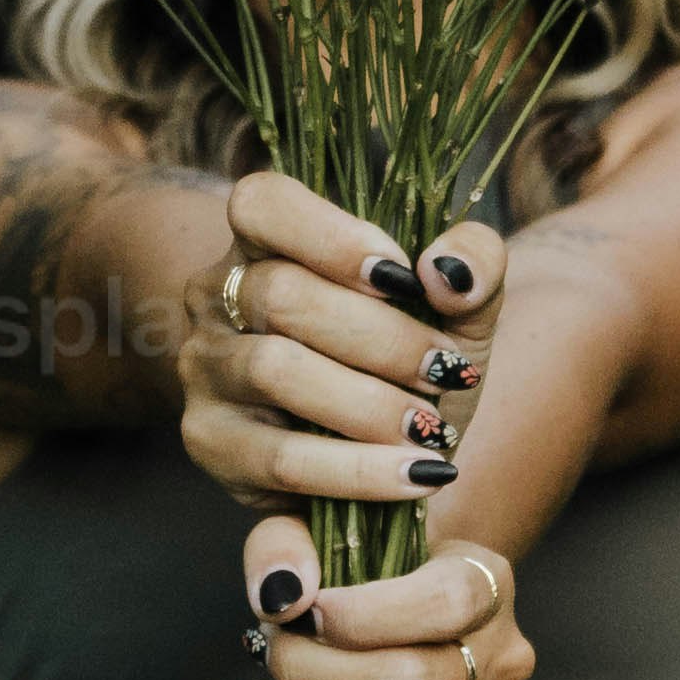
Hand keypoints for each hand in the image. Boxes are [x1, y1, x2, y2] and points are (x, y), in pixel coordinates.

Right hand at [169, 164, 508, 537]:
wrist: (397, 444)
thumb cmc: (414, 356)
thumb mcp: (460, 307)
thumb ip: (474, 264)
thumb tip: (445, 271)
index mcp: (265, 240)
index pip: (263, 204)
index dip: (331, 236)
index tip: (404, 278)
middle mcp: (217, 296)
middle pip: (281, 295)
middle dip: (380, 338)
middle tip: (446, 370)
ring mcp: (205, 367)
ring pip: (274, 372)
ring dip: (368, 405)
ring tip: (432, 428)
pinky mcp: (210, 442)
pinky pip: (280, 459)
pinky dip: (357, 471)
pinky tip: (416, 475)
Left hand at [225, 529, 537, 679]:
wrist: (406, 595)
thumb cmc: (362, 561)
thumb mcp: (325, 524)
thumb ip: (289, 544)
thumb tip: (278, 600)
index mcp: (484, 581)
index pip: (445, 603)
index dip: (365, 616)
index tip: (303, 613)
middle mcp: (501, 657)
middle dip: (314, 675)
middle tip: (266, 654)